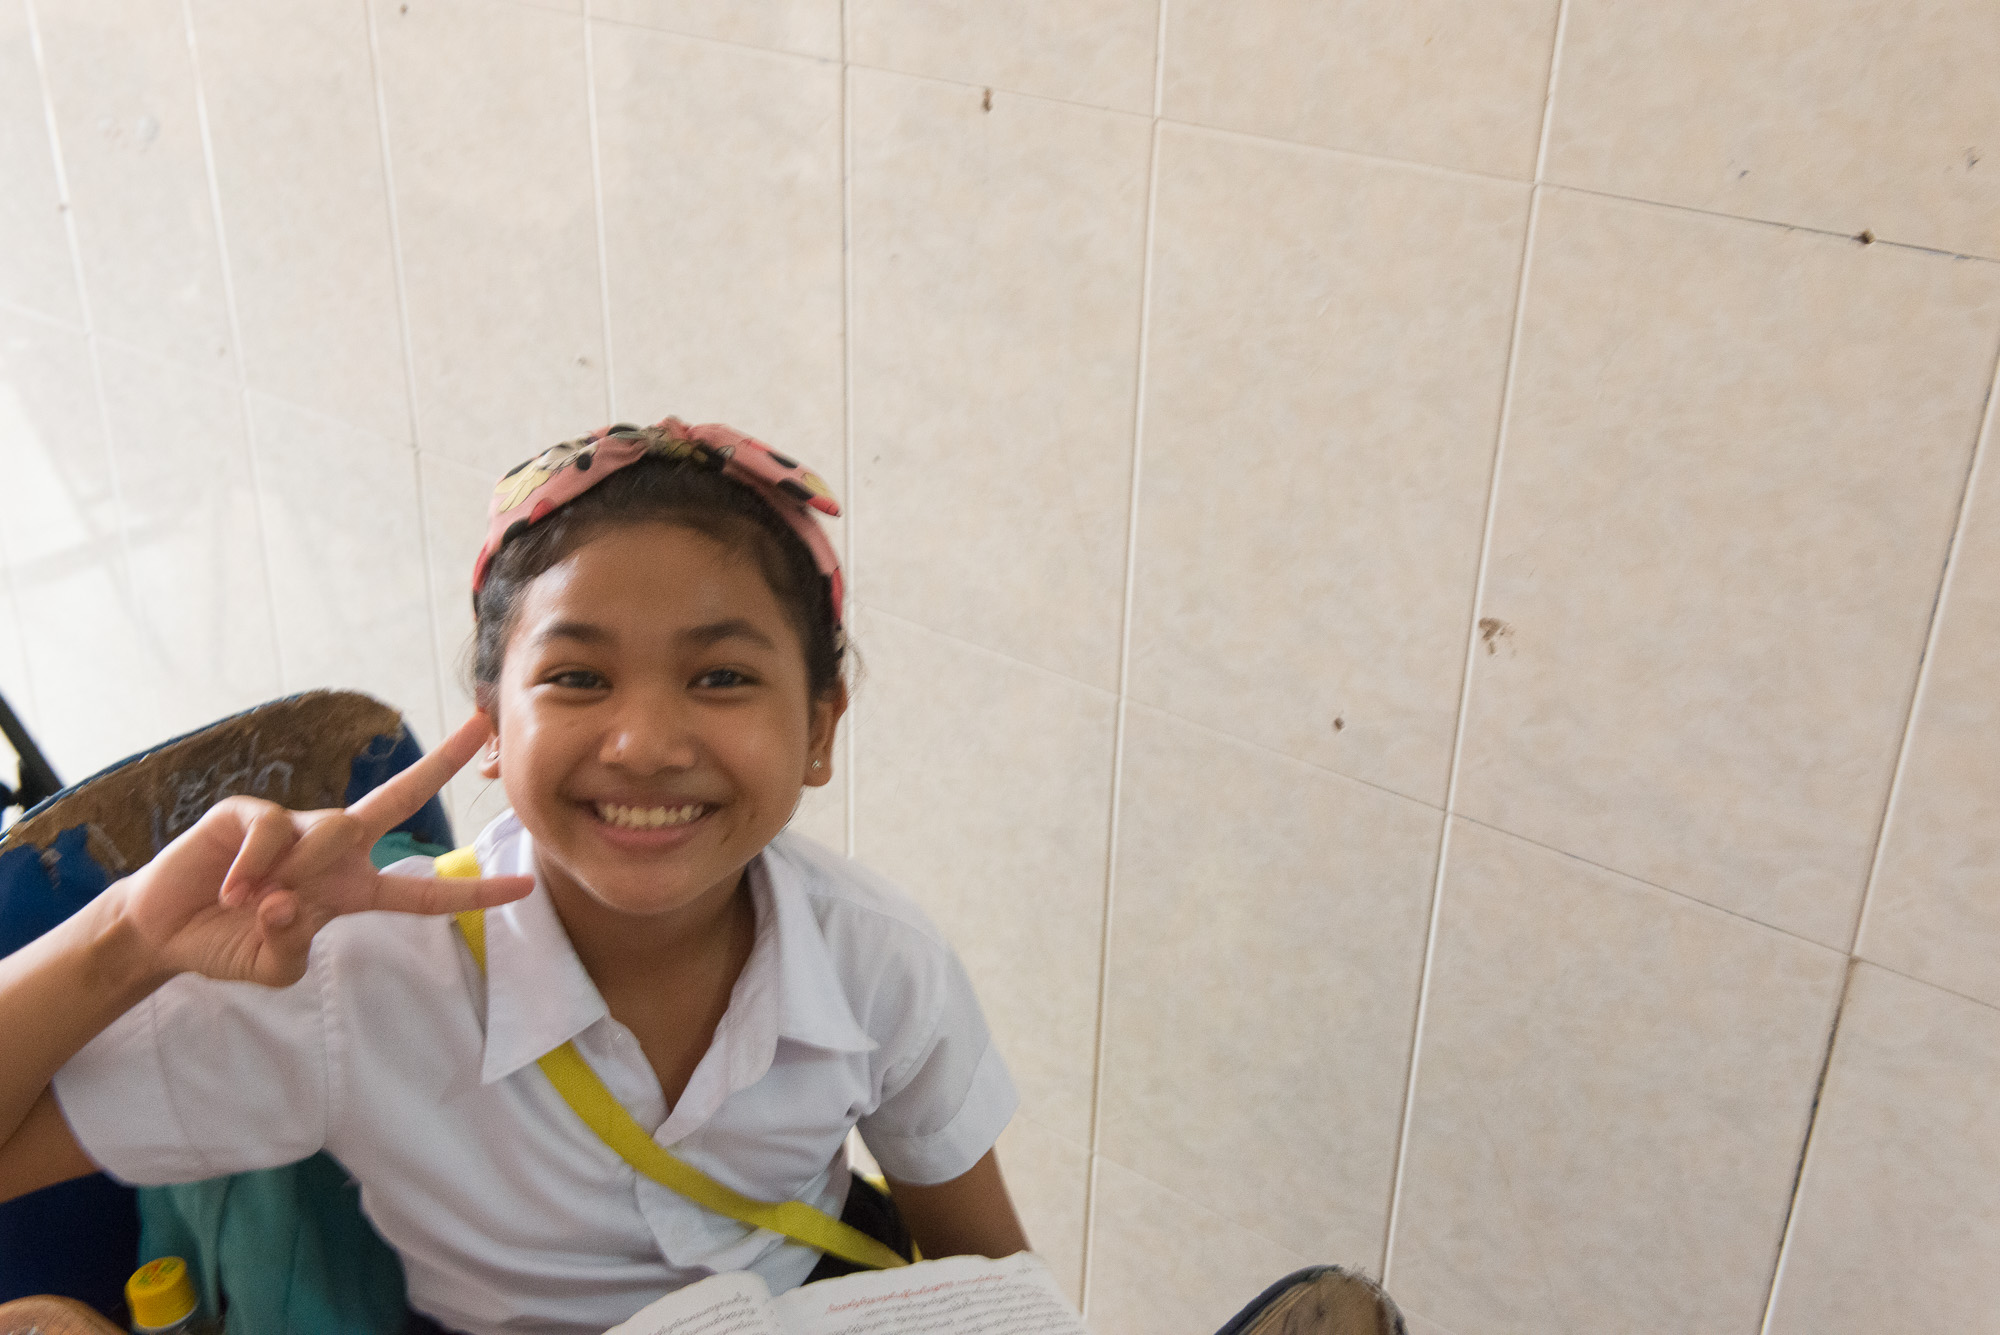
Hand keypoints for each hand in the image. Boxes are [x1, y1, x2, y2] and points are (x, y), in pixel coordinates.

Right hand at [116, 714, 532, 987]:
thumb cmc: (229, 943)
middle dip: (441, 762)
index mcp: (352, 889)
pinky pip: (271, 830)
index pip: (424, 892)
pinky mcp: (250, 813)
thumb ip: (290, 946)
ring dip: (297, 873)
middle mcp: (333, 849)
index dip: (473, 892)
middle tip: (480, 728)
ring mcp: (294, 826)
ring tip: (256, 905)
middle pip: (398, 799)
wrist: (165, 930)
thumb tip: (285, 904)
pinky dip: (252, 867)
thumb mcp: (273, 965)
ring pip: (331, 828)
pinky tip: (232, 890)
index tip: (526, 884)